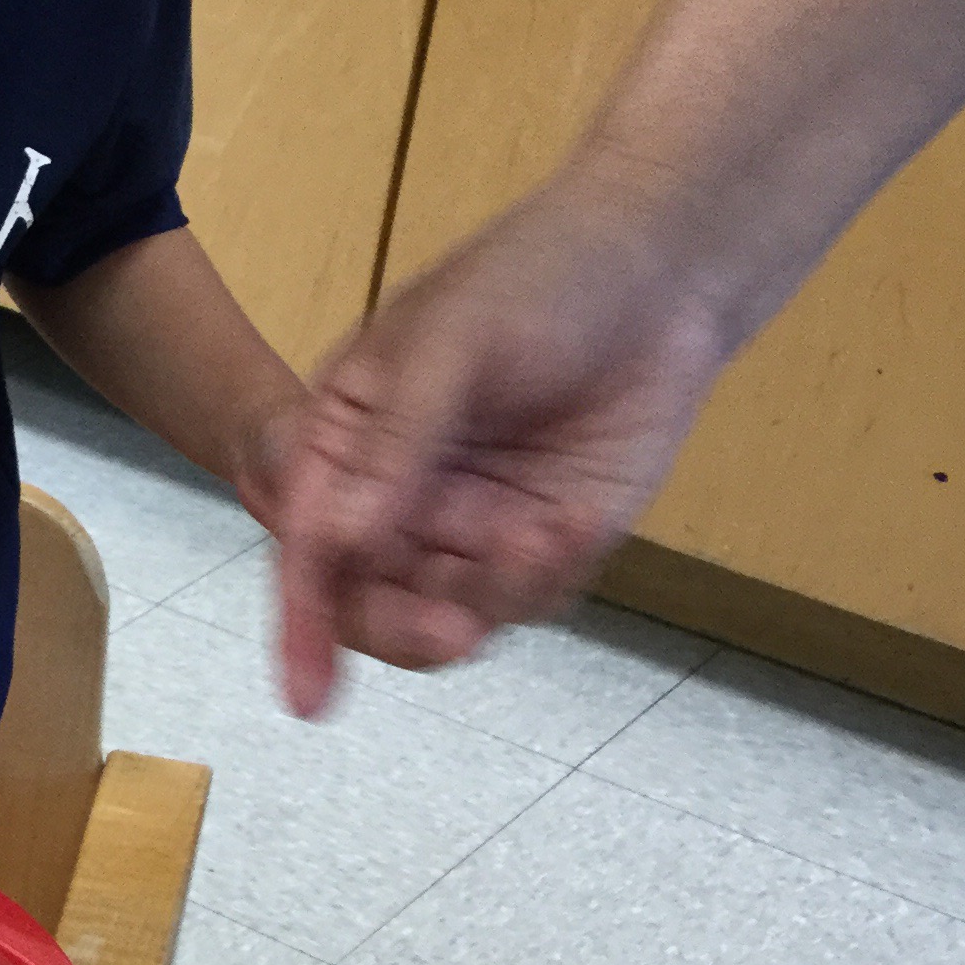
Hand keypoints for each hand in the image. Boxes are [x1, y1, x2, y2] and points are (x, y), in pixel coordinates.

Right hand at [271, 186, 733, 717]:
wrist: (663, 270)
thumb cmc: (537, 277)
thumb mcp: (449, 346)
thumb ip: (394, 445)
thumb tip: (340, 543)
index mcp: (344, 443)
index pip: (308, 545)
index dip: (301, 623)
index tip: (307, 694)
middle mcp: (394, 498)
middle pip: (367, 603)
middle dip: (403, 628)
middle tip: (452, 630)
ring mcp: (468, 526)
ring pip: (448, 614)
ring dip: (486, 595)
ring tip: (541, 533)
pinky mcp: (542, 545)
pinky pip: (526, 599)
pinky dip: (543, 575)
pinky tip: (573, 518)